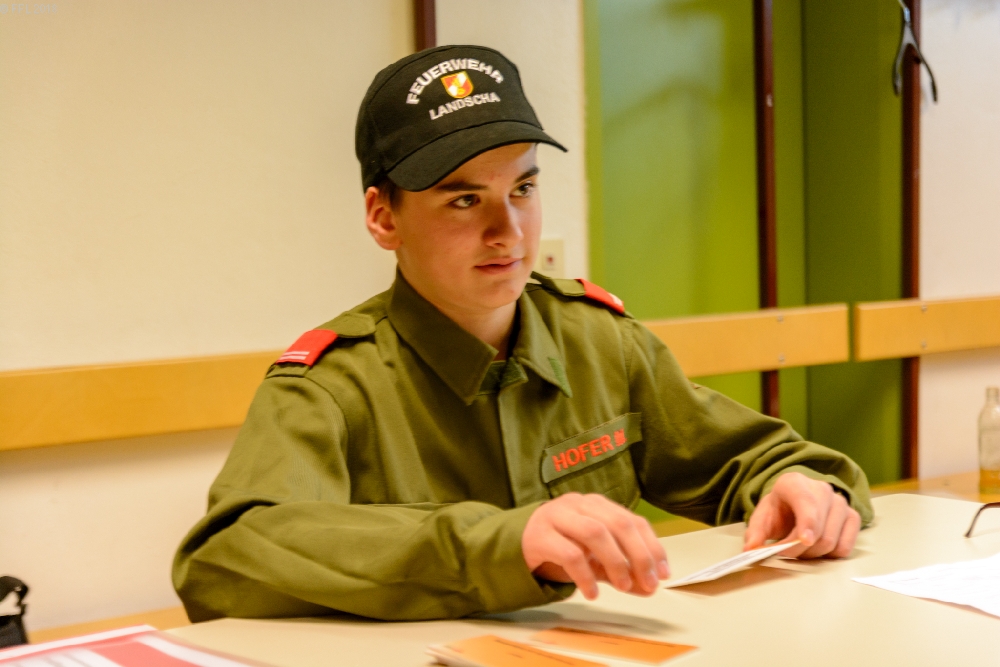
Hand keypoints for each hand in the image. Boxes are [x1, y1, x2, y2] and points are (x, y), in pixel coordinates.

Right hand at [521, 493, 669, 599]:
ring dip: (615, 562)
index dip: (652, 547)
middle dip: (638, 555)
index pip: (633, 521)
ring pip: (595, 532)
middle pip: (618, 524)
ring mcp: (557, 516)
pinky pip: (568, 554)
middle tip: (648, 583)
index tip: (663, 573)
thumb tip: (649, 587)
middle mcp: (579, 504)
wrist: (514, 543)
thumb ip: (620, 570)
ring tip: (623, 586)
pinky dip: (585, 576)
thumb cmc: (559, 545)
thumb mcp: (594, 558)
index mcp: (597, 505)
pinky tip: (592, 592)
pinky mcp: (539, 535)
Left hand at [743, 472, 860, 558]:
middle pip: (818, 530)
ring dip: (812, 554)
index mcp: (795, 483)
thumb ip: (755, 533)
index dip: (807, 522)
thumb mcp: (762, 518)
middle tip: (784, 552)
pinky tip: (816, 548)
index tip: (804, 540)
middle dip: (799, 548)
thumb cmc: (778, 510)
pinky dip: (829, 555)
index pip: (806, 502)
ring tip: (799, 549)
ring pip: (831, 541)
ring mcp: (841, 502)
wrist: (793, 504)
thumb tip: (750, 549)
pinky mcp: (853, 517)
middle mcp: (822, 489)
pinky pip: (845, 547)